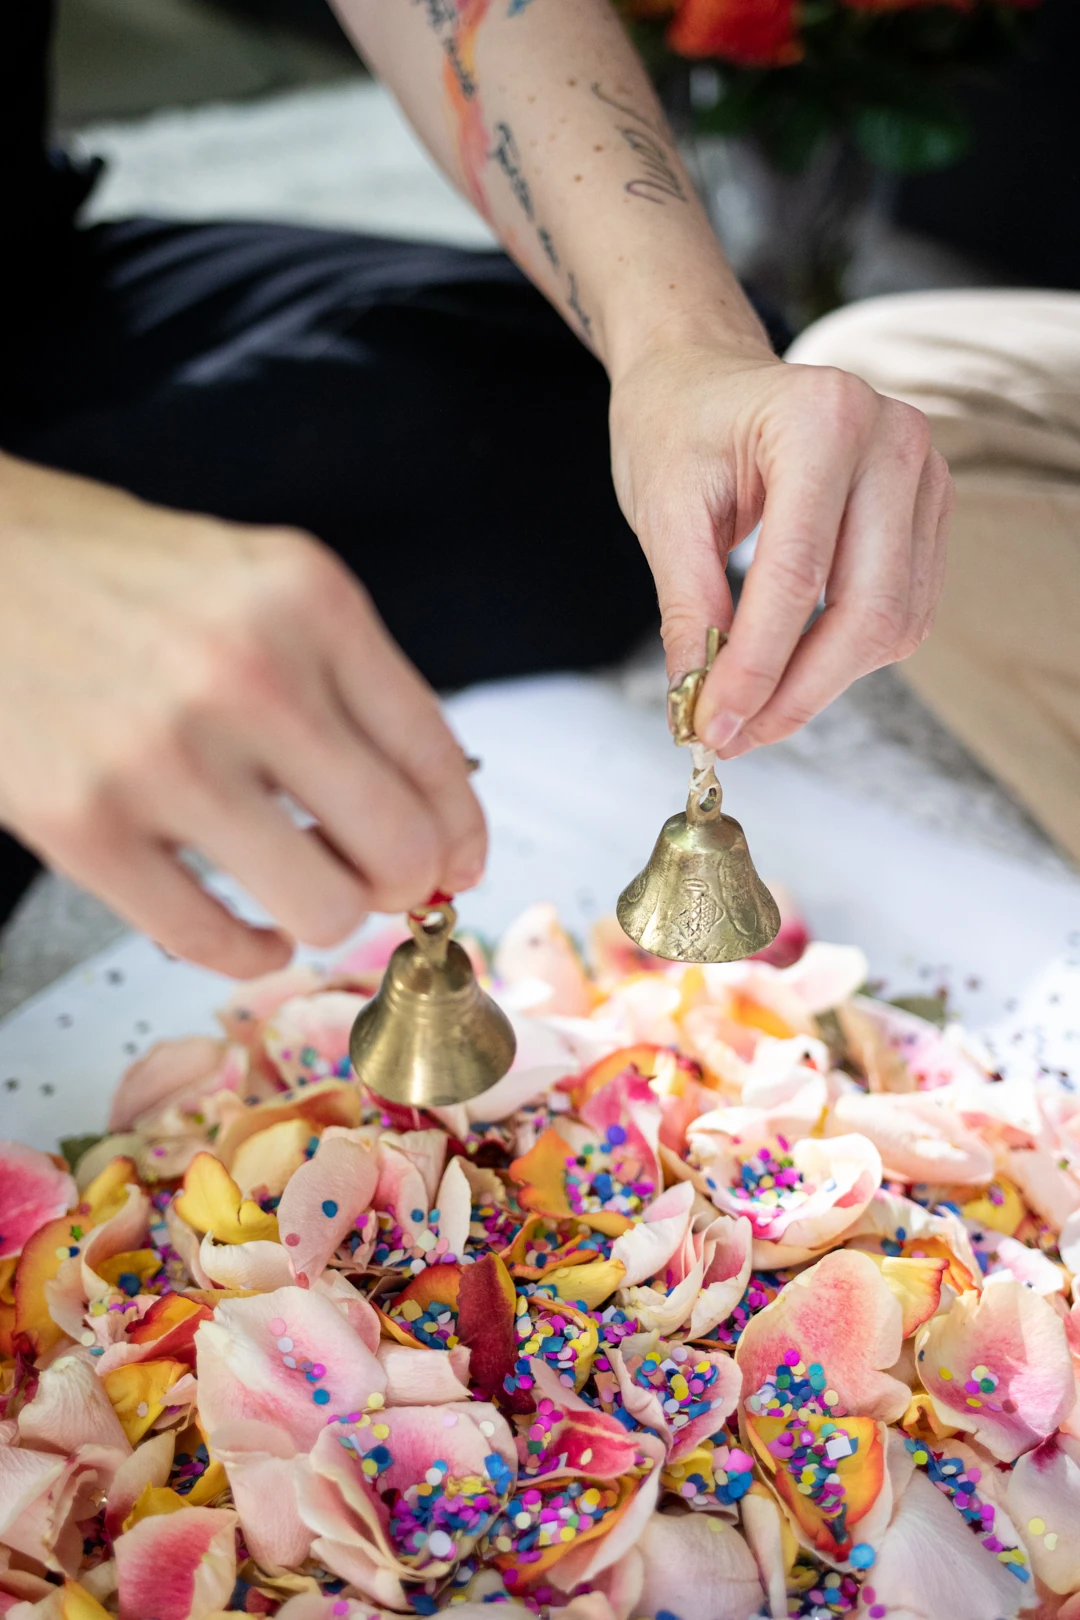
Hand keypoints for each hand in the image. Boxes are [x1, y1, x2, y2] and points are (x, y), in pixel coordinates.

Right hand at [0, 454, 485, 975]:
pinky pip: (214, 942)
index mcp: (310, 602)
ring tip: (296, 884)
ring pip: (323, 911)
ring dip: (323, 916)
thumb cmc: (114, 574)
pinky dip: (248, 950)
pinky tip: (244, 921)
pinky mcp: (84, 825)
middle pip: (399, 847)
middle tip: (373, 878)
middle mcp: (250, 675)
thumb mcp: (259, 583)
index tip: (455, 862)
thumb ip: (346, 681)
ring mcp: (164, 756)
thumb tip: (431, 814)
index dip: (461, 833)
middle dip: (402, 882)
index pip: (436, 757)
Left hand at [608, 321, 952, 756]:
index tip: (713, 727)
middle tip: (735, 736)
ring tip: (753, 711)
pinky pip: (905, 611)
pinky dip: (848, 657)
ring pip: (894, 623)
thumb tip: (700, 704)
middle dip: (797, 691)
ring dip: (823, 684)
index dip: (755, 667)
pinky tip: (791, 670)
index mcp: (821, 419)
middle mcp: (892, 439)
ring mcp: (924, 473)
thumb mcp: (662, 510)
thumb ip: (688, 609)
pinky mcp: (929, 509)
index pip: (797, 575)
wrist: (704, 377)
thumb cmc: (677, 426)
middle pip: (866, 610)